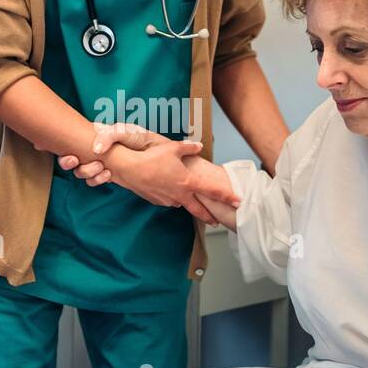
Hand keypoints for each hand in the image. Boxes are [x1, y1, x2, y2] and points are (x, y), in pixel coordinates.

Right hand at [57, 121, 161, 184]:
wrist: (164, 159)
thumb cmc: (146, 140)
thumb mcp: (128, 131)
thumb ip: (111, 135)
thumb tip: (95, 149)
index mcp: (98, 135)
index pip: (73, 140)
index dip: (64, 147)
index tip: (71, 154)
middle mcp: (96, 149)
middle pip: (71, 158)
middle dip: (70, 163)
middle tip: (81, 160)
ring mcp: (102, 163)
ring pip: (81, 171)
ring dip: (87, 171)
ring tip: (103, 169)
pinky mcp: (109, 174)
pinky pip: (94, 180)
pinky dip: (96, 180)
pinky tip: (108, 175)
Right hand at [103, 135, 240, 220]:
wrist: (130, 168)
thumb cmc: (152, 157)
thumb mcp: (173, 148)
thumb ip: (189, 148)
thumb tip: (199, 146)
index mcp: (188, 182)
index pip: (212, 191)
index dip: (226, 196)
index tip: (237, 201)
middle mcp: (180, 194)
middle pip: (199, 210)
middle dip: (209, 216)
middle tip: (217, 221)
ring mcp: (168, 200)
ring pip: (182, 204)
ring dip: (188, 204)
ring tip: (192, 203)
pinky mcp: (157, 201)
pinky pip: (168, 201)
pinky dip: (172, 198)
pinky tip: (170, 192)